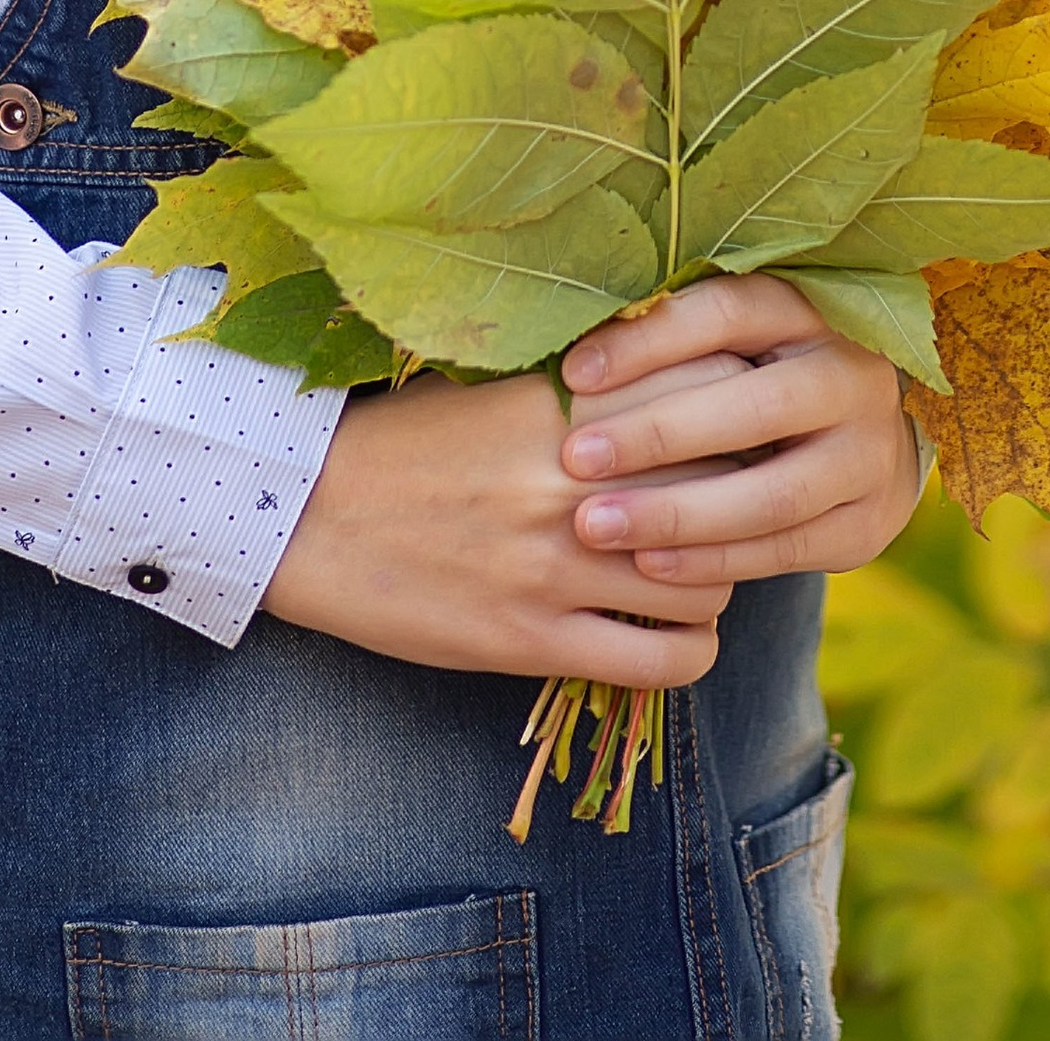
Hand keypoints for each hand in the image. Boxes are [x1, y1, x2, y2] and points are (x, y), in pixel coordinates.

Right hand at [261, 368, 730, 684]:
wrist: (302, 514)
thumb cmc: (403, 441)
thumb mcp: (496, 389)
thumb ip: (588, 391)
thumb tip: (684, 389)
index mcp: (564, 401)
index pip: (709, 387)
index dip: (743, 400)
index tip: (743, 417)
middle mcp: (571, 480)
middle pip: (726, 483)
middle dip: (746, 495)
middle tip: (738, 503)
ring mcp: (554, 567)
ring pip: (707, 582)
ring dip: (716, 579)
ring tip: (695, 574)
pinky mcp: (531, 642)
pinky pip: (661, 662)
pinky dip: (688, 651)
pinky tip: (671, 636)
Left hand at [560, 278, 922, 585]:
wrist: (866, 439)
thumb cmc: (762, 375)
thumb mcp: (735, 339)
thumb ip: (674, 340)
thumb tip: (571, 357)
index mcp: (812, 311)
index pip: (728, 313)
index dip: (648, 342)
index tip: (571, 374)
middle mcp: (853, 378)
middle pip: (756, 408)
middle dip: (658, 436)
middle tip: (574, 459)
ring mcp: (869, 456)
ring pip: (772, 495)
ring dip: (677, 515)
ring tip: (597, 526)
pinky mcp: (866, 525)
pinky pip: (784, 551)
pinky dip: (712, 561)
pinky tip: (647, 565)